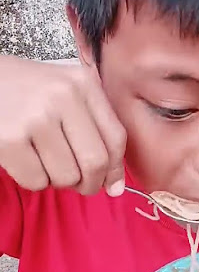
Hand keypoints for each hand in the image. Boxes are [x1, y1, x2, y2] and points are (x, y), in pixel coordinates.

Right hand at [0, 56, 125, 195]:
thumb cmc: (25, 92)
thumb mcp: (65, 93)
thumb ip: (94, 131)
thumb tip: (114, 187)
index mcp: (83, 84)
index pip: (116, 138)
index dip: (116, 170)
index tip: (111, 185)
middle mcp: (63, 96)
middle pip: (95, 162)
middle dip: (90, 184)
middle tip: (78, 184)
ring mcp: (36, 117)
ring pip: (66, 176)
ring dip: (56, 180)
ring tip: (43, 160)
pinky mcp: (10, 139)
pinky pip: (37, 181)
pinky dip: (32, 179)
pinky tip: (25, 159)